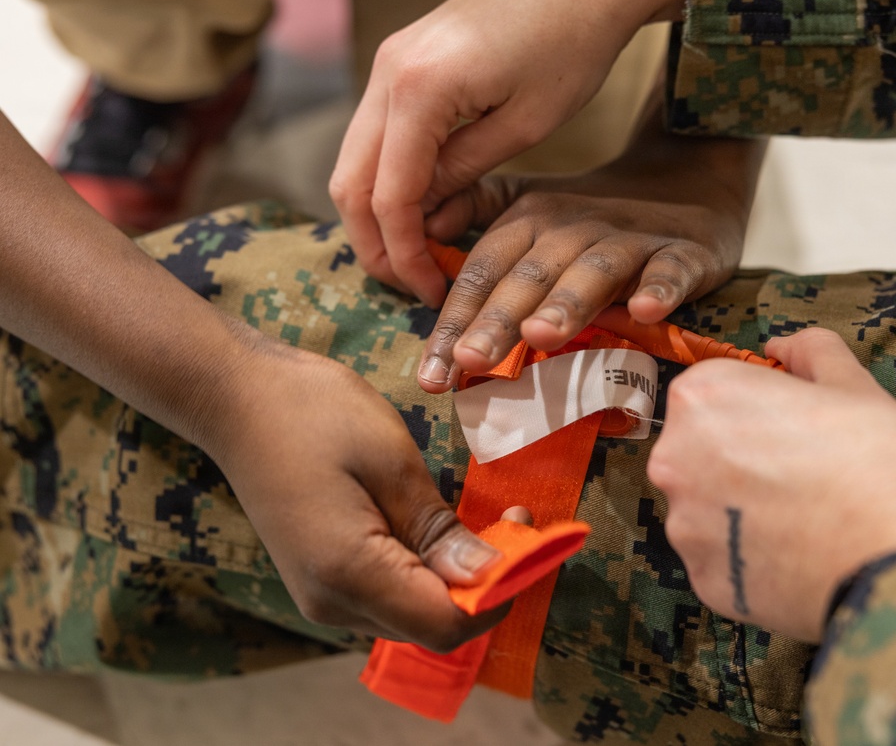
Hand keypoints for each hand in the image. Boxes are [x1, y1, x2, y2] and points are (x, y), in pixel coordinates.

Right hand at [209, 341, 505, 651]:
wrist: (237, 397)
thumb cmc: (314, 413)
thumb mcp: (390, 461)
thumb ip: (439, 529)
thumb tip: (491, 577)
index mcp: (349, 574)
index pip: (446, 624)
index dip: (500, 592)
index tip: (530, 535)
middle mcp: (332, 602)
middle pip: (432, 626)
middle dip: (485, 584)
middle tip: (513, 519)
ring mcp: (322, 595)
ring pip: (413, 614)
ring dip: (457, 577)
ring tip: (482, 517)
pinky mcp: (322, 579)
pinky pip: (390, 595)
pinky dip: (426, 571)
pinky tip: (439, 527)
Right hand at [329, 0, 685, 307]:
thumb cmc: (571, 42)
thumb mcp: (525, 125)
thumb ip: (463, 175)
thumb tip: (426, 220)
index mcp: (418, 91)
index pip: (387, 197)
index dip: (404, 254)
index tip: (429, 291)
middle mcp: (387, 74)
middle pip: (350, 183)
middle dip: (376, 243)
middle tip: (412, 283)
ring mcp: (389, 65)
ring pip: (355, 161)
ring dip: (378, 214)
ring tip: (420, 254)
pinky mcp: (403, 64)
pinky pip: (378, 137)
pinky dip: (391, 180)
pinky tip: (427, 208)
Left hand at [416, 134, 766, 391]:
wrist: (685, 179)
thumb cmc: (591, 214)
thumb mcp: (529, 205)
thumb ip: (476, 213)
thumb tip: (422, 230)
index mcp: (527, 221)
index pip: (481, 274)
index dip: (454, 322)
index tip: (431, 376)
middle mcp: (570, 228)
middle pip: (528, 276)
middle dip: (497, 320)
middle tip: (470, 360)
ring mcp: (627, 239)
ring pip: (593, 271)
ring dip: (567, 303)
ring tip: (542, 336)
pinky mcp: (682, 252)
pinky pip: (670, 269)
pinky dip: (659, 288)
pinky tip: (646, 310)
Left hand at [647, 328, 895, 642]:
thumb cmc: (877, 461)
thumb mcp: (850, 383)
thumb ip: (807, 352)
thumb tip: (784, 345)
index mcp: (700, 396)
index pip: (715, 394)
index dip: (758, 409)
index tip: (793, 428)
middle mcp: (673, 457)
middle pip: (699, 451)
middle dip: (740, 459)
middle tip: (800, 475)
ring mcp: (683, 522)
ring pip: (707, 508)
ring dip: (740, 510)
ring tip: (802, 517)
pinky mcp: (700, 575)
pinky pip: (720, 558)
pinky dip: (747, 557)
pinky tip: (794, 552)